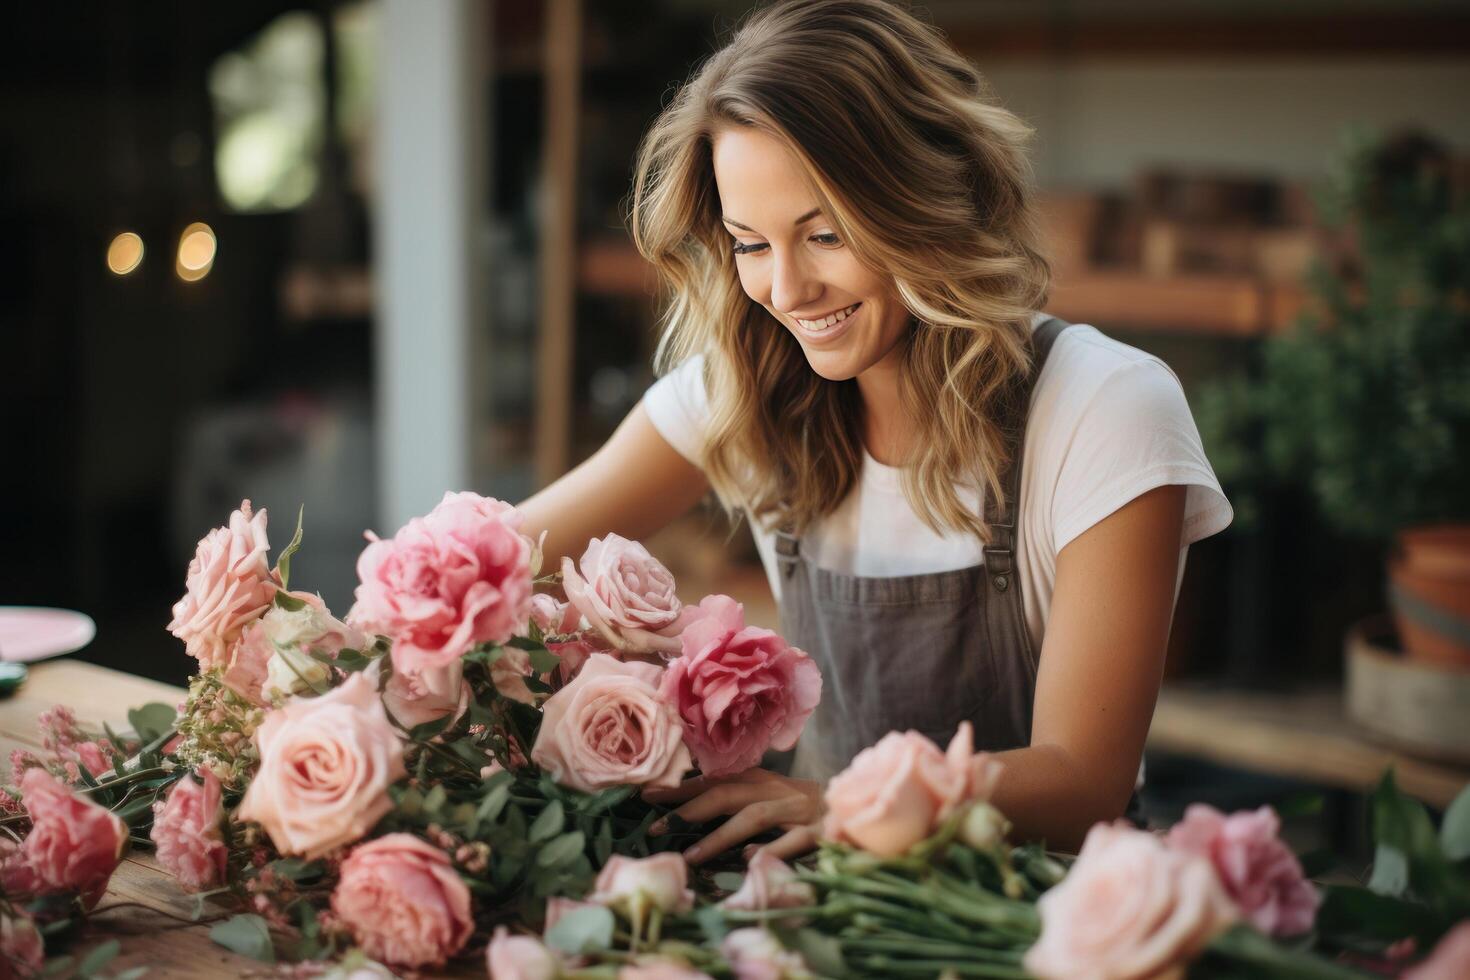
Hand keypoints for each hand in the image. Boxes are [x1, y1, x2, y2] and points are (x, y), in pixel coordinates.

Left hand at [643, 768, 822, 864]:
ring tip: (691, 857)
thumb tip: (689, 811)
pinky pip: (793, 841)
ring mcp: (798, 811)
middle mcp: (776, 791)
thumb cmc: (801, 808)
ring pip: (754, 817)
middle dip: (689, 809)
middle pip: (728, 793)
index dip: (680, 787)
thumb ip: (735, 800)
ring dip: (720, 836)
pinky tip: (750, 860)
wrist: (855, 809)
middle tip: (656, 828)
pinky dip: (771, 849)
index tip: (645, 795)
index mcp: (761, 781)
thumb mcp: (768, 797)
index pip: (714, 780)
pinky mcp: (818, 833)